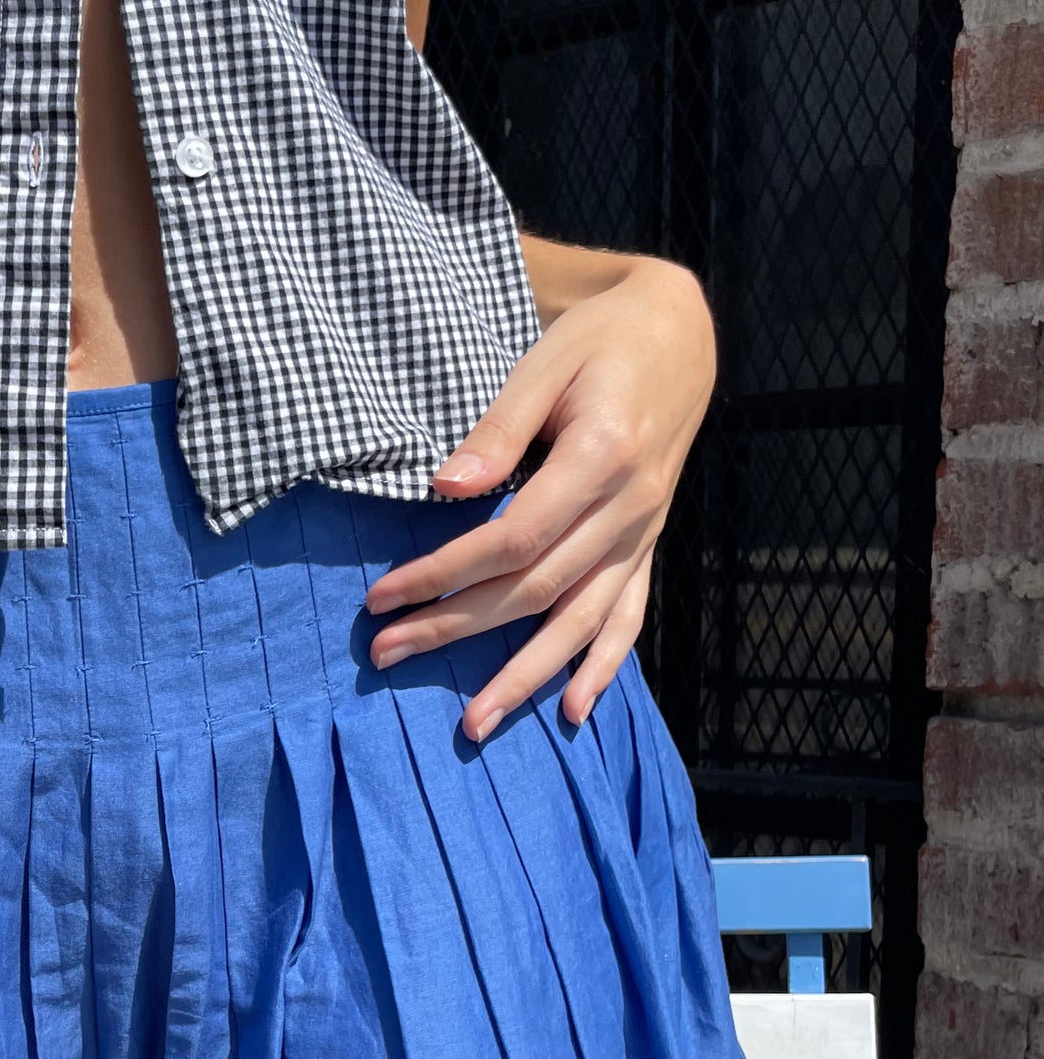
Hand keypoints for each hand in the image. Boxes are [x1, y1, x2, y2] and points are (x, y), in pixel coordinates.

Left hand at [364, 255, 714, 740]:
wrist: (677, 334)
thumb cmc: (600, 343)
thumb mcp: (545, 363)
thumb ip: (499, 430)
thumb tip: (444, 489)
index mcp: (602, 457)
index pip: (512, 538)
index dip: (444, 571)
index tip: (381, 594)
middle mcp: (629, 508)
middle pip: (535, 588)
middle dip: (456, 627)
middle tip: (386, 654)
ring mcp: (643, 534)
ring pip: (582, 621)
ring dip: (526, 676)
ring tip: (473, 724)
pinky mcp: (647, 545)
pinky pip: (629, 617)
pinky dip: (603, 667)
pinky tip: (572, 712)